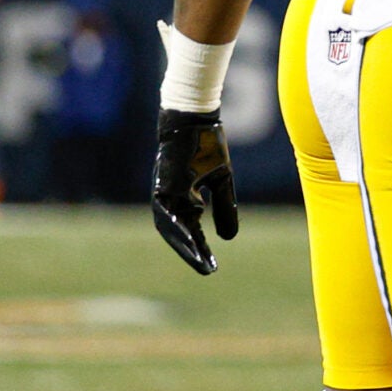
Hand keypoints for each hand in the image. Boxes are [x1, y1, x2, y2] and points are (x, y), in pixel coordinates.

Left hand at [151, 108, 236, 273]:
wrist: (195, 120)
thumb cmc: (207, 147)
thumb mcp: (222, 182)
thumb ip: (224, 208)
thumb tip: (227, 238)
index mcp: (184, 199)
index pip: (191, 230)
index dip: (201, 247)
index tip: (212, 266)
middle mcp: (171, 198)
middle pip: (178, 233)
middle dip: (192, 252)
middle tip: (206, 270)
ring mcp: (165, 191)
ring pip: (170, 226)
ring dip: (184, 244)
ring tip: (199, 259)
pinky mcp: (164, 183)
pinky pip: (169, 210)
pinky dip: (179, 225)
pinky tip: (193, 235)